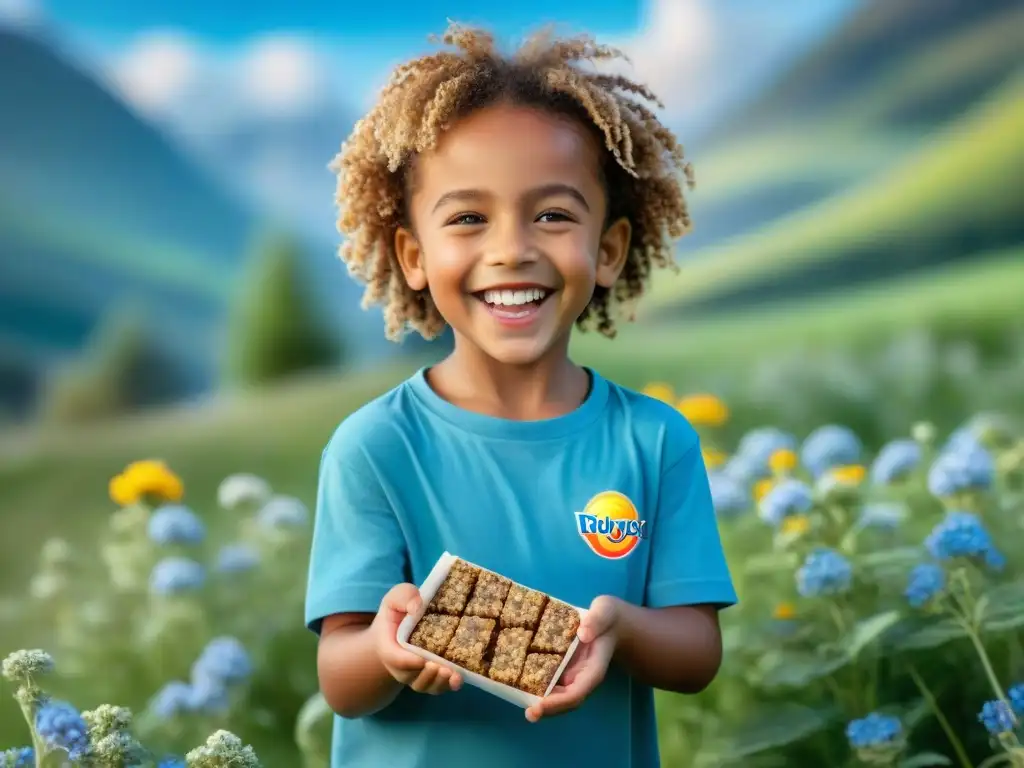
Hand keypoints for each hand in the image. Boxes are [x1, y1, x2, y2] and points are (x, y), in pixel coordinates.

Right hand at [372, 583, 462, 695]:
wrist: (400, 627)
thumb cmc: (399, 611)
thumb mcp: (397, 598)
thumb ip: (404, 597)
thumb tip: (417, 607)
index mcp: (388, 647)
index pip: (396, 660)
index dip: (409, 661)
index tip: (423, 659)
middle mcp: (400, 666)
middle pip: (412, 677)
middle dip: (428, 674)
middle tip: (442, 668)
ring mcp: (415, 674)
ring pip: (425, 685)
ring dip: (438, 682)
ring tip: (451, 673)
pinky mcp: (430, 677)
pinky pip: (437, 688)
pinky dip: (448, 686)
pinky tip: (458, 679)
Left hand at [525, 595, 619, 721]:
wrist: (609, 621)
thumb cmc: (608, 617)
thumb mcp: (605, 611)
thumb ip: (596, 621)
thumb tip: (582, 634)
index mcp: (593, 670)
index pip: (577, 693)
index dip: (559, 702)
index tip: (540, 706)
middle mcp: (581, 677)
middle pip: (565, 701)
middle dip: (547, 709)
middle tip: (529, 713)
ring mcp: (571, 674)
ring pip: (556, 695)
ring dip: (539, 701)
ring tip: (519, 700)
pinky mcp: (562, 667)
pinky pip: (549, 680)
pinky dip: (536, 684)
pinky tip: (519, 680)